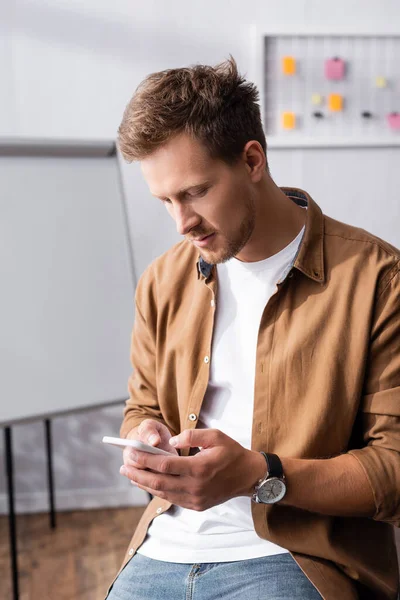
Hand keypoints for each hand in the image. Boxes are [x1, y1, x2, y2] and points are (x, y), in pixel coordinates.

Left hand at [119, 428, 266, 509]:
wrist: (248, 476)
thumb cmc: (231, 452)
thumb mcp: (215, 436)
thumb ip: (192, 435)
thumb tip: (171, 440)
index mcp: (199, 468)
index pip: (164, 465)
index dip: (145, 459)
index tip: (131, 453)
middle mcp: (195, 486)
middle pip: (158, 482)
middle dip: (138, 474)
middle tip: (123, 467)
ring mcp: (195, 499)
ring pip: (162, 493)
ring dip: (144, 484)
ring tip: (131, 475)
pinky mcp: (196, 505)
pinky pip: (172, 499)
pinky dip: (157, 491)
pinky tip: (148, 483)